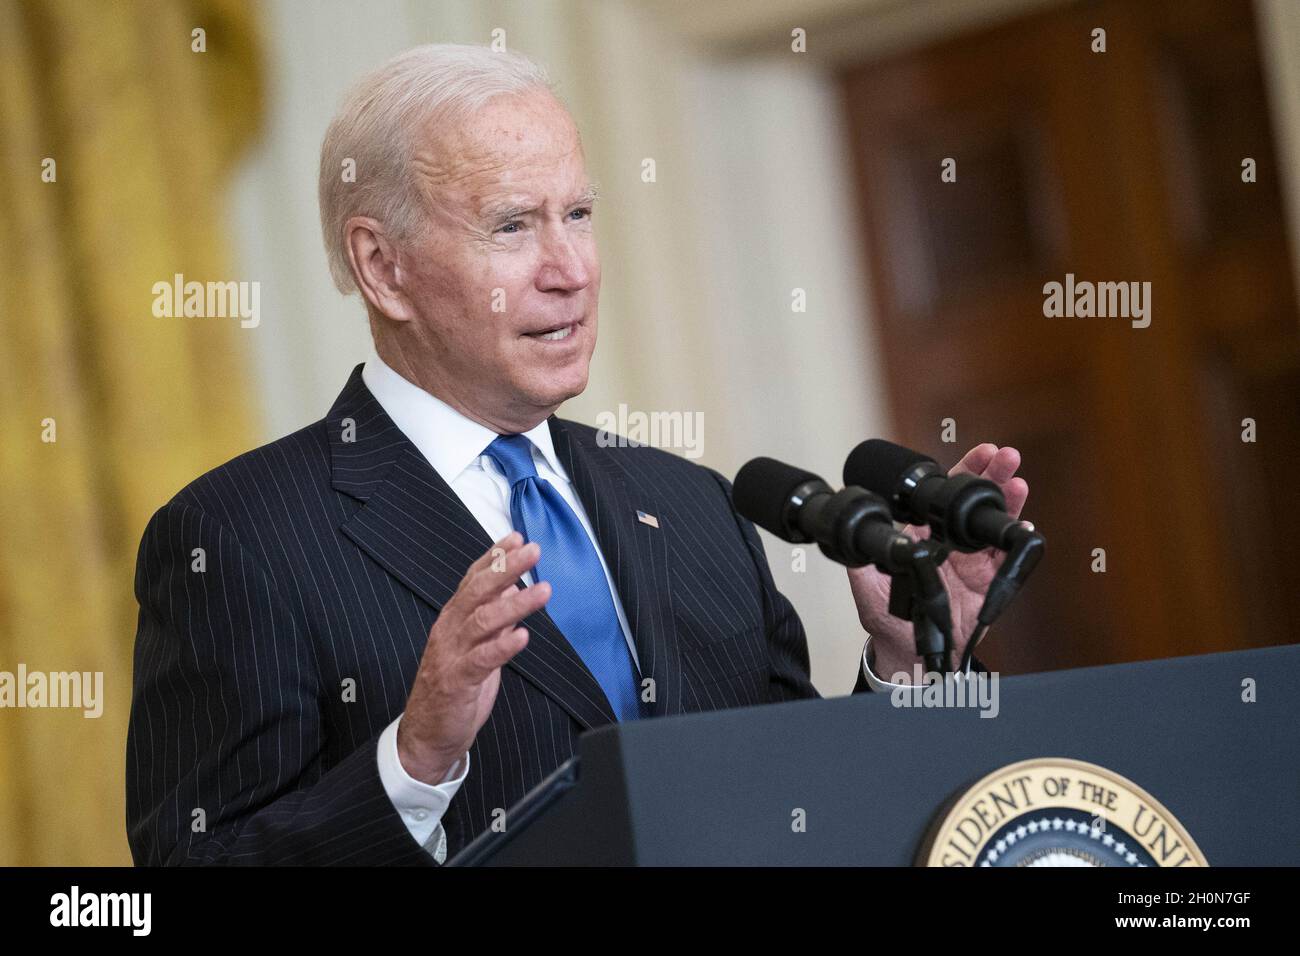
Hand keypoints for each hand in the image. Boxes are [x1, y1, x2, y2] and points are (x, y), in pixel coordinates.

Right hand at [396, 532, 547, 783]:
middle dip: (506, 568)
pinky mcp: (457, 681)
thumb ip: (493, 616)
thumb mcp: (477, 644)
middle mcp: (450, 630)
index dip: (494, 557)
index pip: (473, 579)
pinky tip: (523, 636)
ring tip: (543, 591)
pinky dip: (503, 646)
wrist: (427, 734)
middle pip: (477, 591)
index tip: (517, 538)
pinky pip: (481, 660)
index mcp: (454, 618)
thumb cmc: (454, 685)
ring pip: (482, 621)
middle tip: (533, 551)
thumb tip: (514, 587)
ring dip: (515, 604)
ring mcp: (451, 654)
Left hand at [847, 444, 1028, 679]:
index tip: (980, 453)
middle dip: (993, 477)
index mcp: (926, 535)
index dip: (964, 471)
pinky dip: (1014, 543)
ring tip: (1018, 482)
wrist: (908, 652)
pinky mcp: (987, 583)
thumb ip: (866, 558)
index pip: (944, 496)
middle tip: (1007, 457)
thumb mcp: (869, 585)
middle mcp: (952, 543)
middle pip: (975, 502)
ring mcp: (972, 562)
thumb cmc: (887, 616)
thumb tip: (859, 534)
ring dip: (1009, 502)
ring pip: (994, 524)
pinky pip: (1004, 560)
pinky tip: (1023, 526)